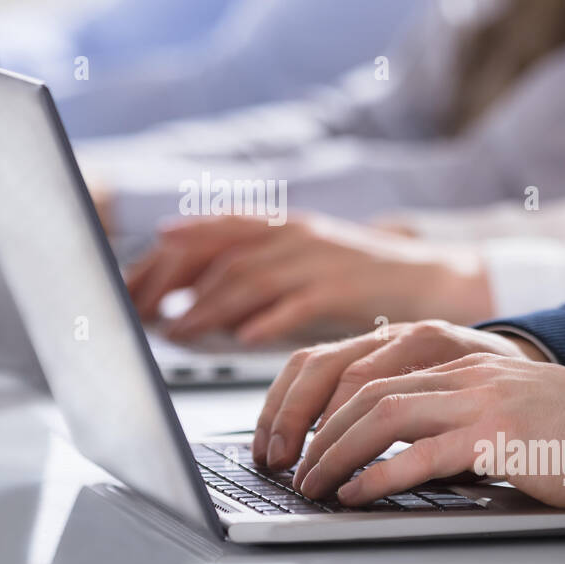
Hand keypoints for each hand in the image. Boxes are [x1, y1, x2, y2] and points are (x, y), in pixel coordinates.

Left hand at [126, 213, 494, 342]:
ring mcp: (319, 258)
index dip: (168, 253)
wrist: (431, 279)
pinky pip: (295, 303)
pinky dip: (264, 320)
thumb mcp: (301, 267)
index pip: (211, 231)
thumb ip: (253, 277)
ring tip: (175, 332)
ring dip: (205, 307)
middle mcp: (294, 234)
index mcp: (281, 225)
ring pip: (248, 277)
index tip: (132, 275)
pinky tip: (240, 338)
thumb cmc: (358, 282)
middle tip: (140, 311)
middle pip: (219, 253)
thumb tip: (191, 302)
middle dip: (173, 281)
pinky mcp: (343, 288)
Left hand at [293, 354, 564, 509]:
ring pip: (383, 416)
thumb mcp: (504, 411)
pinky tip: (357, 494)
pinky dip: (379, 476)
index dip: (327, 406)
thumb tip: (397, 460)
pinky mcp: (498, 436)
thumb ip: (453, 421)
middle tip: (295, 467)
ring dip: (337, 452)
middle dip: (319, 431)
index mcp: (460, 362)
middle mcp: (464, 373)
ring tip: (314, 484)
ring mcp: (480, 400)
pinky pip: (422, 455)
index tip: (303, 439)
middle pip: (365, 391)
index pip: (371, 373)